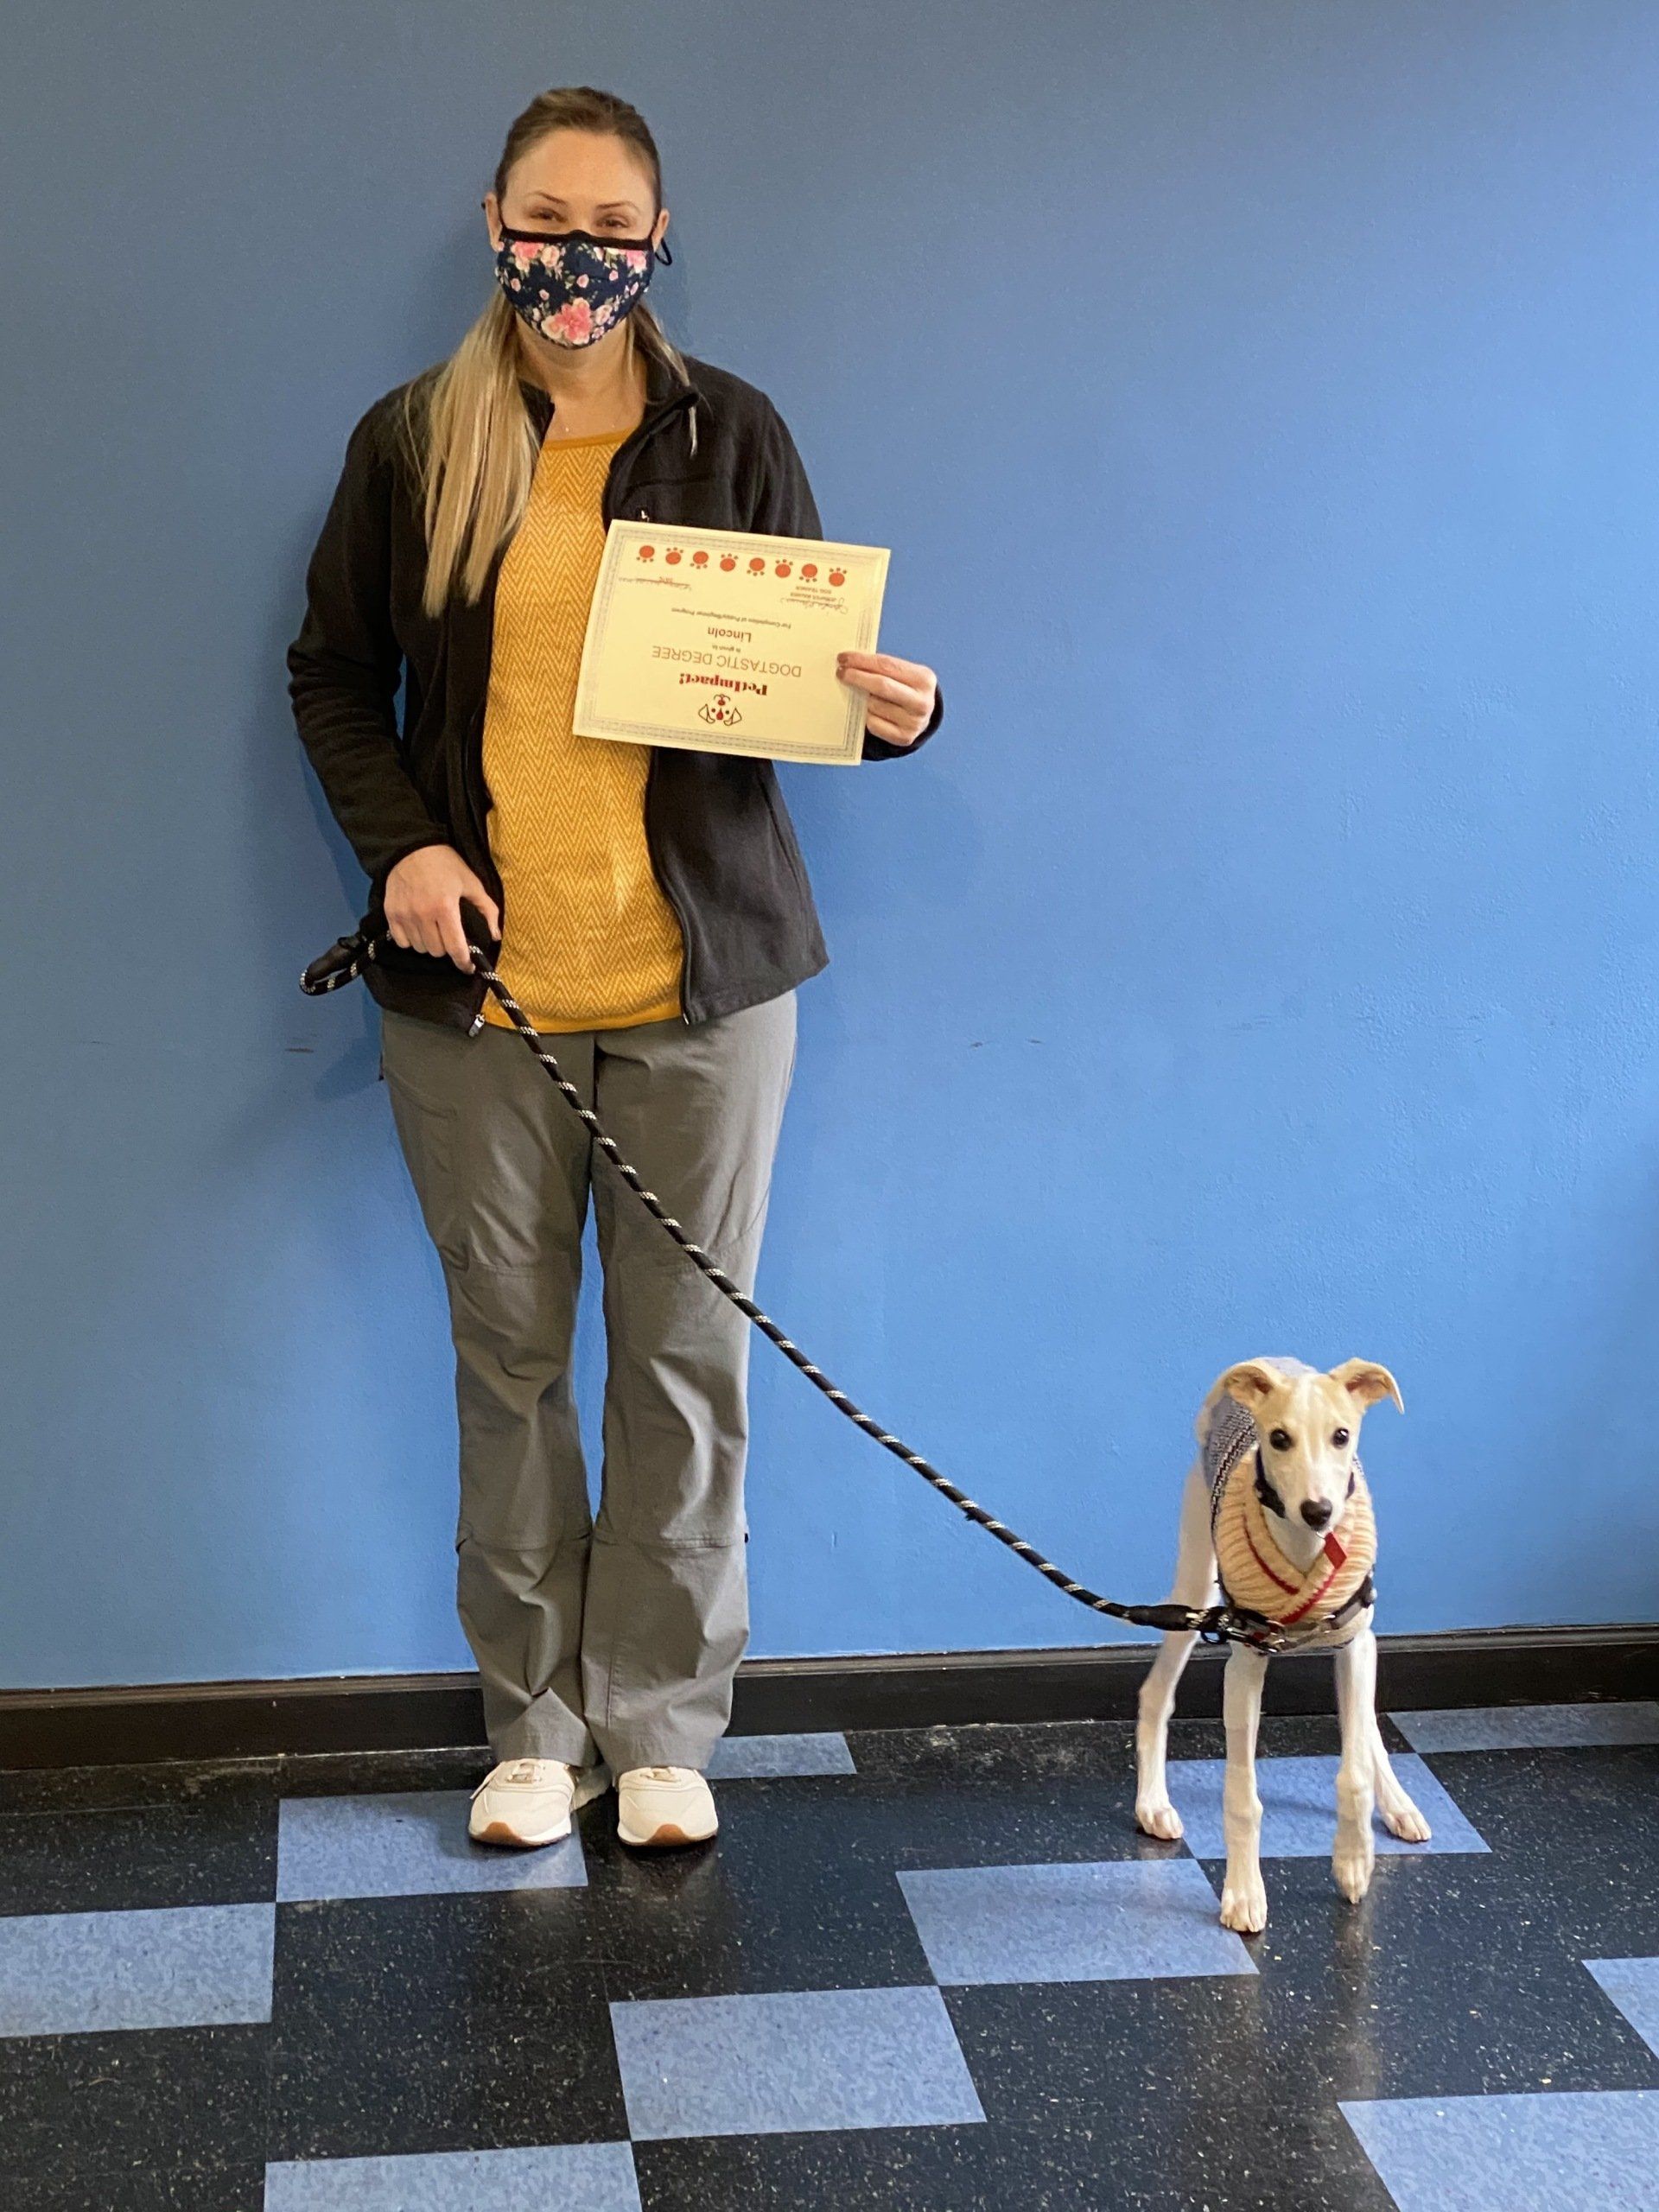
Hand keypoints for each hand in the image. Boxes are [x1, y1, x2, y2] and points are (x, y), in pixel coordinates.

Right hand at [384, 845, 500, 971]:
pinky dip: (411, 940)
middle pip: (437, 951)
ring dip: (429, 944)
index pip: (455, 947)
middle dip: (447, 947)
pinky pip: (402, 942)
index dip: (463, 962)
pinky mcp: (390, 914)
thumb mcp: (472, 883)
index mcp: (446, 907)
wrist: (412, 847)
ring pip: (420, 948)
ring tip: (434, 931)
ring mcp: (405, 915)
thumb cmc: (446, 864)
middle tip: (449, 935)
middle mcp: (423, 914)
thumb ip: (487, 910)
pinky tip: (418, 929)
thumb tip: (495, 936)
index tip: (468, 967)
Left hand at [836, 650, 935, 746]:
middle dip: (857, 677)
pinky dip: (866, 716)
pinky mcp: (904, 738)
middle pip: (881, 685)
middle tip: (841, 673)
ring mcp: (914, 722)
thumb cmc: (905, 690)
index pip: (887, 665)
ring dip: (862, 699)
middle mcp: (922, 702)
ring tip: (863, 695)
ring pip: (874, 705)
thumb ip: (882, 668)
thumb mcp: (903, 674)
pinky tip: (870, 712)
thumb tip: (850, 663)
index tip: (844, 658)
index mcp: (923, 679)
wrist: (921, 717)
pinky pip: (873, 724)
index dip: (863, 660)